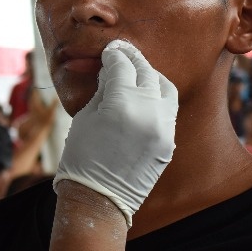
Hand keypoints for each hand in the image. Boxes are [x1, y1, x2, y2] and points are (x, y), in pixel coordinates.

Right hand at [53, 39, 178, 225]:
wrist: (99, 199)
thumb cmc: (82, 157)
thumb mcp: (86, 116)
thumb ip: (104, 90)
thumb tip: (113, 71)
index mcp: (122, 103)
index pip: (122, 66)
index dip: (114, 55)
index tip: (110, 51)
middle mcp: (148, 111)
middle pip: (146, 72)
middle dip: (133, 61)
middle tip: (123, 54)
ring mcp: (163, 127)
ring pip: (164, 88)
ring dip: (151, 76)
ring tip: (137, 73)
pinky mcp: (169, 141)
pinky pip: (168, 110)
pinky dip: (157, 98)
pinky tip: (145, 96)